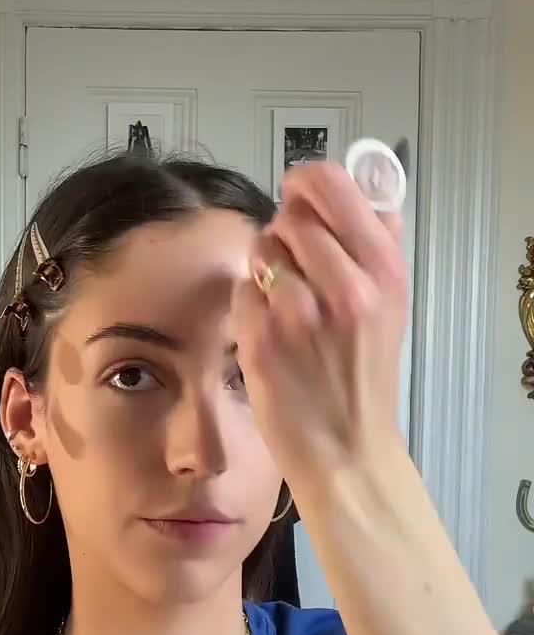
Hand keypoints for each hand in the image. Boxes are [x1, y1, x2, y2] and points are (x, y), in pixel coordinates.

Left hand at [233, 162, 408, 499]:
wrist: (347, 450)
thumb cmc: (365, 379)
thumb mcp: (393, 307)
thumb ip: (379, 246)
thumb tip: (370, 197)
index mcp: (383, 269)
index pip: (329, 184)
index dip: (305, 184)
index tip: (301, 200)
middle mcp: (346, 286)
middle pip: (289, 215)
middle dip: (286, 235)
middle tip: (296, 268)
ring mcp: (300, 314)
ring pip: (261, 250)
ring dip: (265, 271)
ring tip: (286, 305)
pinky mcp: (263, 340)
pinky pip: (241, 292)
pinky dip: (250, 308)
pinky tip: (270, 334)